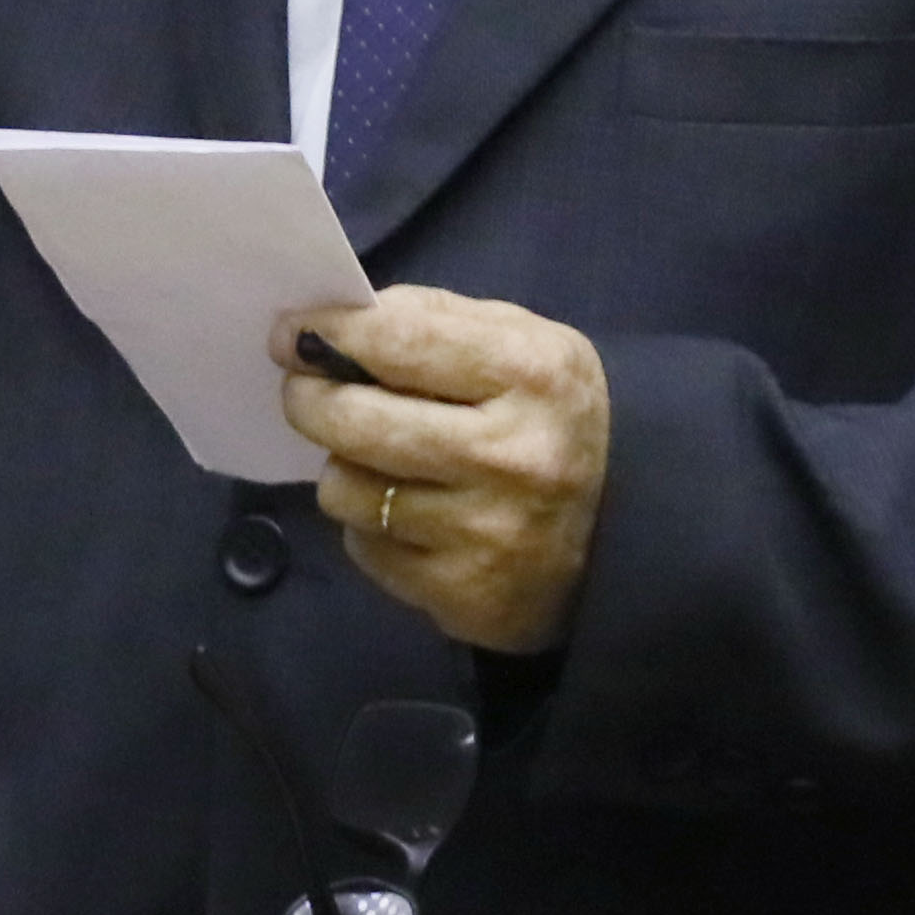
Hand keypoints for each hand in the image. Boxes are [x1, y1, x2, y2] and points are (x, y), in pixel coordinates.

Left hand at [278, 286, 610, 654]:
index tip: (290, 332)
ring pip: (346, 489)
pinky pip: (364, 547)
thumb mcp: (520, 342)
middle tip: (304, 390)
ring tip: (377, 459)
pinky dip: (370, 525)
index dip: (329, 332)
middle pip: (355, 419)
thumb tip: (332, 324)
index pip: (398, 340)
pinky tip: (409, 512)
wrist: (624, 527)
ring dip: (344, 468)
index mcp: (531, 374)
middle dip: (310, 398)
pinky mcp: (461, 594)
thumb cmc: (548, 415)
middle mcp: (511, 455)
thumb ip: (432, 320)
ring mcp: (485, 532)